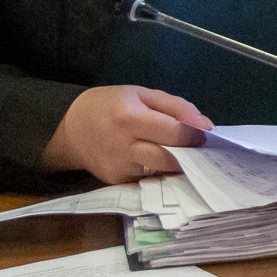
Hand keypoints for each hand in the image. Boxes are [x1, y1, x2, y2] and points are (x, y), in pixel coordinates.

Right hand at [40, 85, 212, 183]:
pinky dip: (160, 171)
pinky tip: (160, 160)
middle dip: (190, 153)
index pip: (174, 133)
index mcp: (129, 118)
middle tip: (199, 147)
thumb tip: (205, 126)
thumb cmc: (111, 105)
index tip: (206, 134)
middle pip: (170, 158)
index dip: (195, 134)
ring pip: (161, 171)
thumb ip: (177, 107)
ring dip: (176, 163)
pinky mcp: (116, 182)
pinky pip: (148, 178)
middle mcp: (122, 147)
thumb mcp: (143, 94)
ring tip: (180, 152)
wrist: (71, 130)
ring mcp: (118, 168)